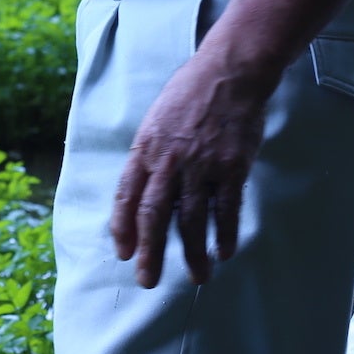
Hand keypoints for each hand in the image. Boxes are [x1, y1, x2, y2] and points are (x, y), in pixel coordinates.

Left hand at [109, 50, 271, 287]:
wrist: (228, 73)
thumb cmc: (190, 95)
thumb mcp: (156, 119)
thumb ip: (150, 154)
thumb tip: (143, 189)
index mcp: (146, 147)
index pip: (127, 195)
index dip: (122, 227)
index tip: (123, 253)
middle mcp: (169, 159)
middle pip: (154, 215)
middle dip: (149, 252)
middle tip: (148, 280)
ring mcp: (201, 164)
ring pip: (190, 219)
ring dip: (191, 253)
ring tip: (196, 276)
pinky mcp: (231, 166)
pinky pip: (225, 209)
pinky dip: (223, 234)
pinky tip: (222, 251)